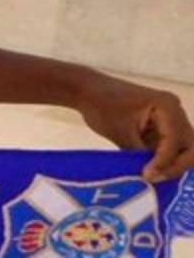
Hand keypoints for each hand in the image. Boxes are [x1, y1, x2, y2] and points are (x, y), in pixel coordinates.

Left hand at [77, 75, 193, 182]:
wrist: (87, 91)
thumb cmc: (101, 106)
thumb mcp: (120, 133)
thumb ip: (140, 154)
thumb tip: (153, 177)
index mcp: (167, 106)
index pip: (175, 141)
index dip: (164, 162)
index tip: (148, 176)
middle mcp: (176, 111)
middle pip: (189, 146)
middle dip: (175, 166)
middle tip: (155, 179)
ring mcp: (171, 119)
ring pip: (183, 149)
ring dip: (171, 165)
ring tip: (153, 178)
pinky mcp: (163, 128)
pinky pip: (171, 148)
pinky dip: (164, 161)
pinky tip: (152, 173)